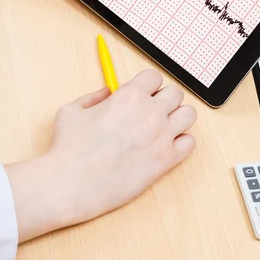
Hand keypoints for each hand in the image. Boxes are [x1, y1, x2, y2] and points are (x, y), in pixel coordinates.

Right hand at [5, 70, 196, 242]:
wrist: (71, 183)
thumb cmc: (69, 148)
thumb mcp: (71, 111)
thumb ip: (92, 98)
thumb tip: (105, 93)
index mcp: (130, 95)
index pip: (154, 76)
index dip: (147, 85)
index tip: (141, 95)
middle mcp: (151, 112)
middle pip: (176, 93)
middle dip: (164, 99)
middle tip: (151, 112)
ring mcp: (162, 136)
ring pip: (189, 114)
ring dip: (178, 118)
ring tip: (163, 128)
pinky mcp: (166, 160)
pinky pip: (190, 142)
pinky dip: (181, 143)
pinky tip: (165, 147)